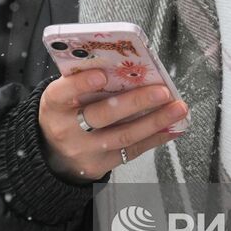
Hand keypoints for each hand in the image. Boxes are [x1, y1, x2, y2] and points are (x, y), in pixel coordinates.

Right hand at [39, 70, 187, 182]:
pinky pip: (132, 151)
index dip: (81, 84)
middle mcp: (67, 130)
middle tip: (162, 91)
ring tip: (177, 108)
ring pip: (123, 136)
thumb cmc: (65, 115)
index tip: (102, 75)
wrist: (54, 155)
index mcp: (54, 106)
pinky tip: (172, 127)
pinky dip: (156, 138)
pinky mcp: (101, 166)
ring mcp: (85, 151)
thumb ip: (83, 80)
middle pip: (102, 115)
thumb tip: (123, 64)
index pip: (62, 93)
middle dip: (135, 102)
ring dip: (155, 121)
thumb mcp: (63, 95)